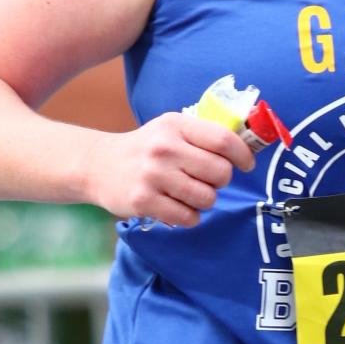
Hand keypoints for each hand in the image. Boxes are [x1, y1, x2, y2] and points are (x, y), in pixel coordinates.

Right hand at [85, 113, 253, 226]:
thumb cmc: (146, 149)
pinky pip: (188, 217)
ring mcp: (153, 176)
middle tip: (209, 180)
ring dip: (205, 201)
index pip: (224, 140)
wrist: (98, 165)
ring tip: (190, 194)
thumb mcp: (170, 129)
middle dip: (221, 181)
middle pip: (220, 172)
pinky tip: (177, 206)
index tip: (246, 165)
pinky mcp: (144, 201)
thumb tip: (246, 150)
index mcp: (176, 125)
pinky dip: (189, 216)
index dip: (243, 155)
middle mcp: (164, 148)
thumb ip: (202, 136)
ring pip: (207, 198)